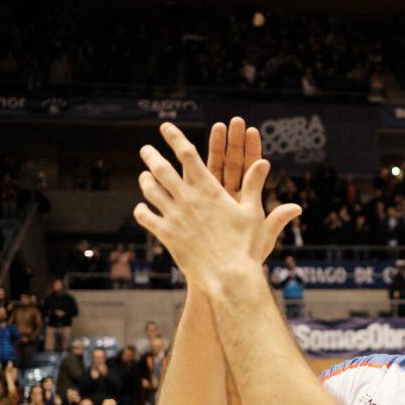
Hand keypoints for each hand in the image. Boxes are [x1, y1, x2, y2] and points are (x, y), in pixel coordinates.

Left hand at [133, 119, 301, 293]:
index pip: (188, 154)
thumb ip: (254, 186)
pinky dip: (142, 211)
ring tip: (143, 176)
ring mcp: (174, 216)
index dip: (175, 137)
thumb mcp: (253, 213)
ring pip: (151, 191)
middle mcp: (187, 198)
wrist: (228, 276)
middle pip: (162, 169)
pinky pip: (147, 218)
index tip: (165, 127)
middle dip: (151, 156)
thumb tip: (263, 162)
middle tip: (145, 149)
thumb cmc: (245, 245)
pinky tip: (141, 209)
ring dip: (146, 181)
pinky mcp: (166, 235)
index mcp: (209, 189)